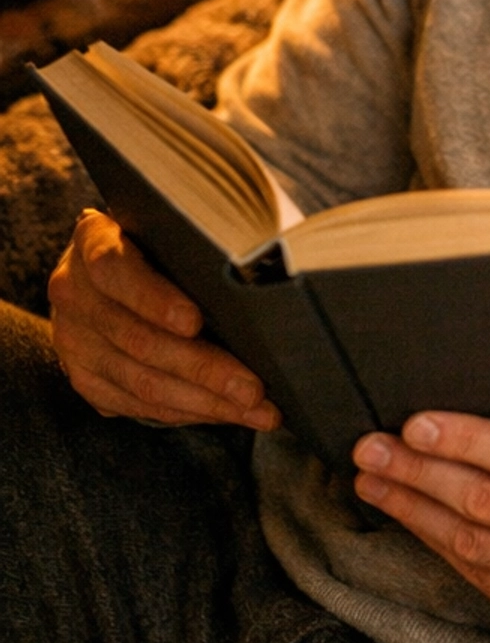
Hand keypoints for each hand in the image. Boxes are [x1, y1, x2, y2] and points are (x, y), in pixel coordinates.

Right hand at [48, 207, 278, 431]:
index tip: (195, 321)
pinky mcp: (85, 377)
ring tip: (256, 411)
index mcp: (93, 240)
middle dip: (202, 368)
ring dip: (205, 402)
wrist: (114, 267)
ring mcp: (74, 339)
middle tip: (252, 388)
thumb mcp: (175, 229)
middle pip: (137, 339)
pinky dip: (188, 412)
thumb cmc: (165, 241)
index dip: (154, 298)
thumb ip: (201, 245)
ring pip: (140, 382)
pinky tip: (226, 413)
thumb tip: (263, 272)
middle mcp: (74, 291)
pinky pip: (137, 404)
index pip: (115, 270)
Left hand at [353, 413, 489, 642]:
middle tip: (369, 447)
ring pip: (471, 542)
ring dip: (412, 508)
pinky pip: (479, 576)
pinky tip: (412, 518)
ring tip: (374, 479)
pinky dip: (438, 544)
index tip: (415, 424)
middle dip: (418, 471)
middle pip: (485, 500)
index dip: (463, 439)